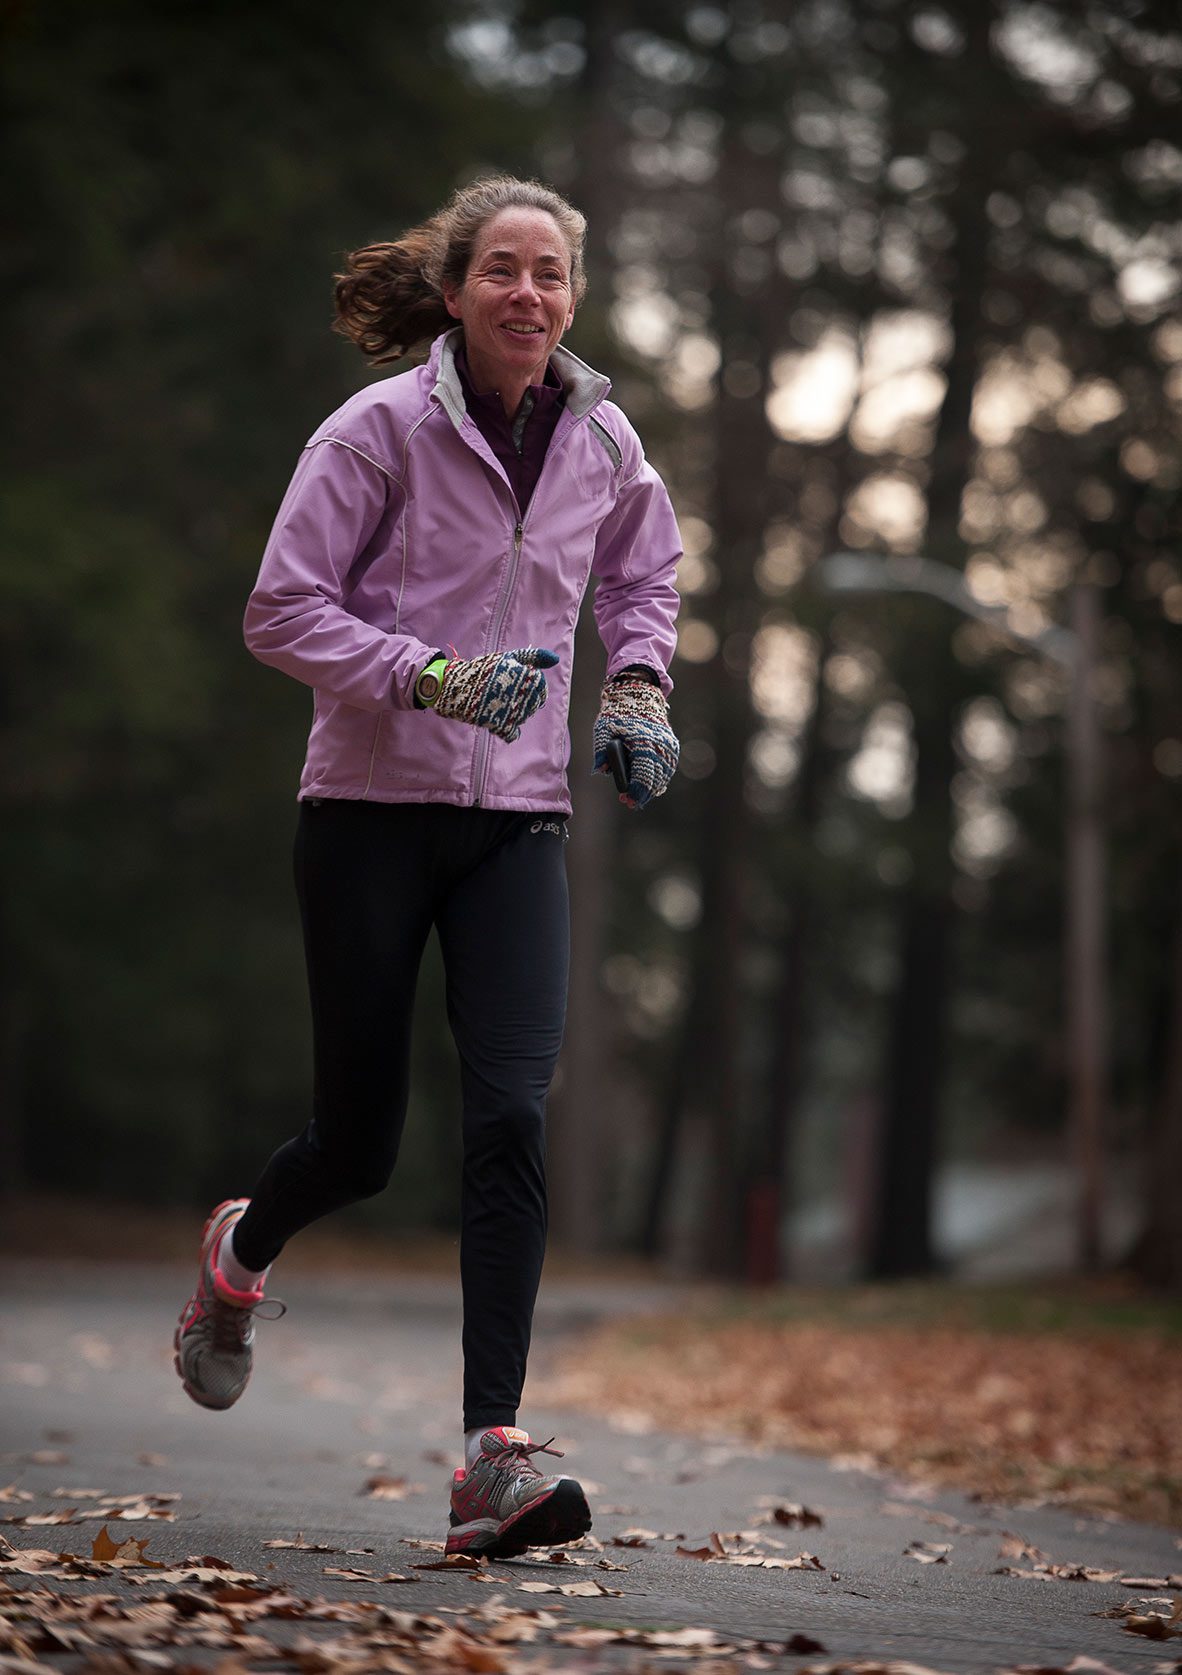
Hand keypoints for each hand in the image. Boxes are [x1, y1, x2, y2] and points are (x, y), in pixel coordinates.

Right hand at [435, 647, 558, 742]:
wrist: (455, 685)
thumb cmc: (483, 670)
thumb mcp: (508, 657)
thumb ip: (533, 657)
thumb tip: (555, 660)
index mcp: (525, 675)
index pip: (541, 688)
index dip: (531, 688)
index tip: (517, 686)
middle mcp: (522, 693)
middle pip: (535, 704)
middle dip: (524, 700)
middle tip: (505, 694)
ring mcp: (511, 709)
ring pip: (524, 717)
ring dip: (515, 713)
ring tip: (498, 703)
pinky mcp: (499, 724)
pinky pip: (512, 734)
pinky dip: (508, 730)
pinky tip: (499, 720)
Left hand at [592, 671, 678, 808]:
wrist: (638, 692)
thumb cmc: (618, 712)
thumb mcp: (603, 728)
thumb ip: (601, 751)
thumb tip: (602, 770)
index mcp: (643, 742)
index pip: (644, 774)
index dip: (637, 791)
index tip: (628, 800)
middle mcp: (659, 745)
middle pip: (656, 779)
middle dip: (643, 794)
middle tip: (630, 802)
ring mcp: (668, 745)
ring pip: (664, 775)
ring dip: (653, 788)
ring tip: (640, 796)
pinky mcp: (671, 744)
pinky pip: (668, 767)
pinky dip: (660, 777)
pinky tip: (651, 785)